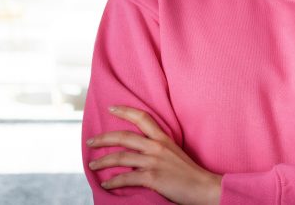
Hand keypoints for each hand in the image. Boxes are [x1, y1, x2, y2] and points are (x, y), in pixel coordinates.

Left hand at [87, 105, 222, 204]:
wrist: (205, 187)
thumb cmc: (190, 173)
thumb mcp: (175, 153)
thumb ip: (159, 149)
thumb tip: (141, 151)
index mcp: (163, 139)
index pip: (142, 118)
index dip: (125, 111)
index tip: (110, 108)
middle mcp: (157, 147)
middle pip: (124, 137)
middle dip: (103, 138)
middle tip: (90, 141)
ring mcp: (154, 162)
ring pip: (121, 157)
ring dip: (103, 161)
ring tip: (92, 164)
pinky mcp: (153, 178)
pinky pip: (127, 178)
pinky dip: (113, 181)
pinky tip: (106, 184)